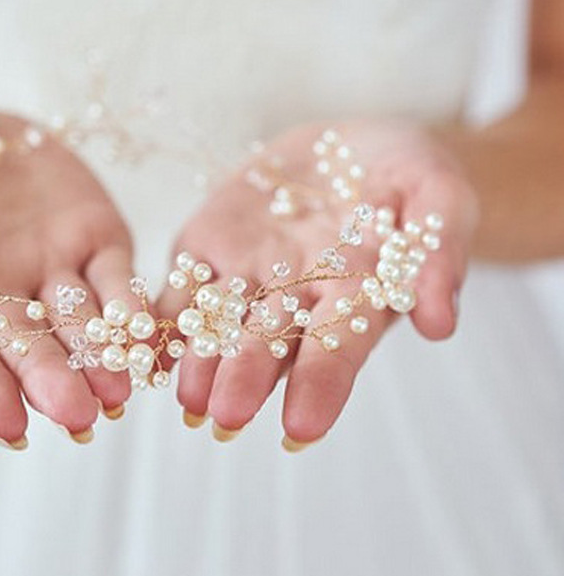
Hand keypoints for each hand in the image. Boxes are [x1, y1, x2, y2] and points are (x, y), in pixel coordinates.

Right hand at [0, 101, 135, 445]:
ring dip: (97, 357)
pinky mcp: (94, 241)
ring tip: (116, 391)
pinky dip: (130, 305)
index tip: (2, 422)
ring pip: (77, 322)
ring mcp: (50, 270)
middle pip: (25, 344)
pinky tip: (145, 331)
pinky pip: (116, 278)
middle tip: (76, 416)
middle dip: (50, 380)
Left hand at [156, 121, 478, 447]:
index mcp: (355, 296)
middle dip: (247, 377)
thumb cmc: (405, 174)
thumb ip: (439, 252)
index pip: (338, 348)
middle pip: (269, 345)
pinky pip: (178, 287)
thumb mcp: (438, 195)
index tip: (303, 427)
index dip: (322, 384)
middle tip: (225, 415)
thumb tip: (441, 324)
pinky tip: (135, 339)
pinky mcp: (207, 250)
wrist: (347, 147)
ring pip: (219, 324)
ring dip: (200, 359)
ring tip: (185, 394)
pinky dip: (158, 314)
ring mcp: (247, 277)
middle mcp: (296, 300)